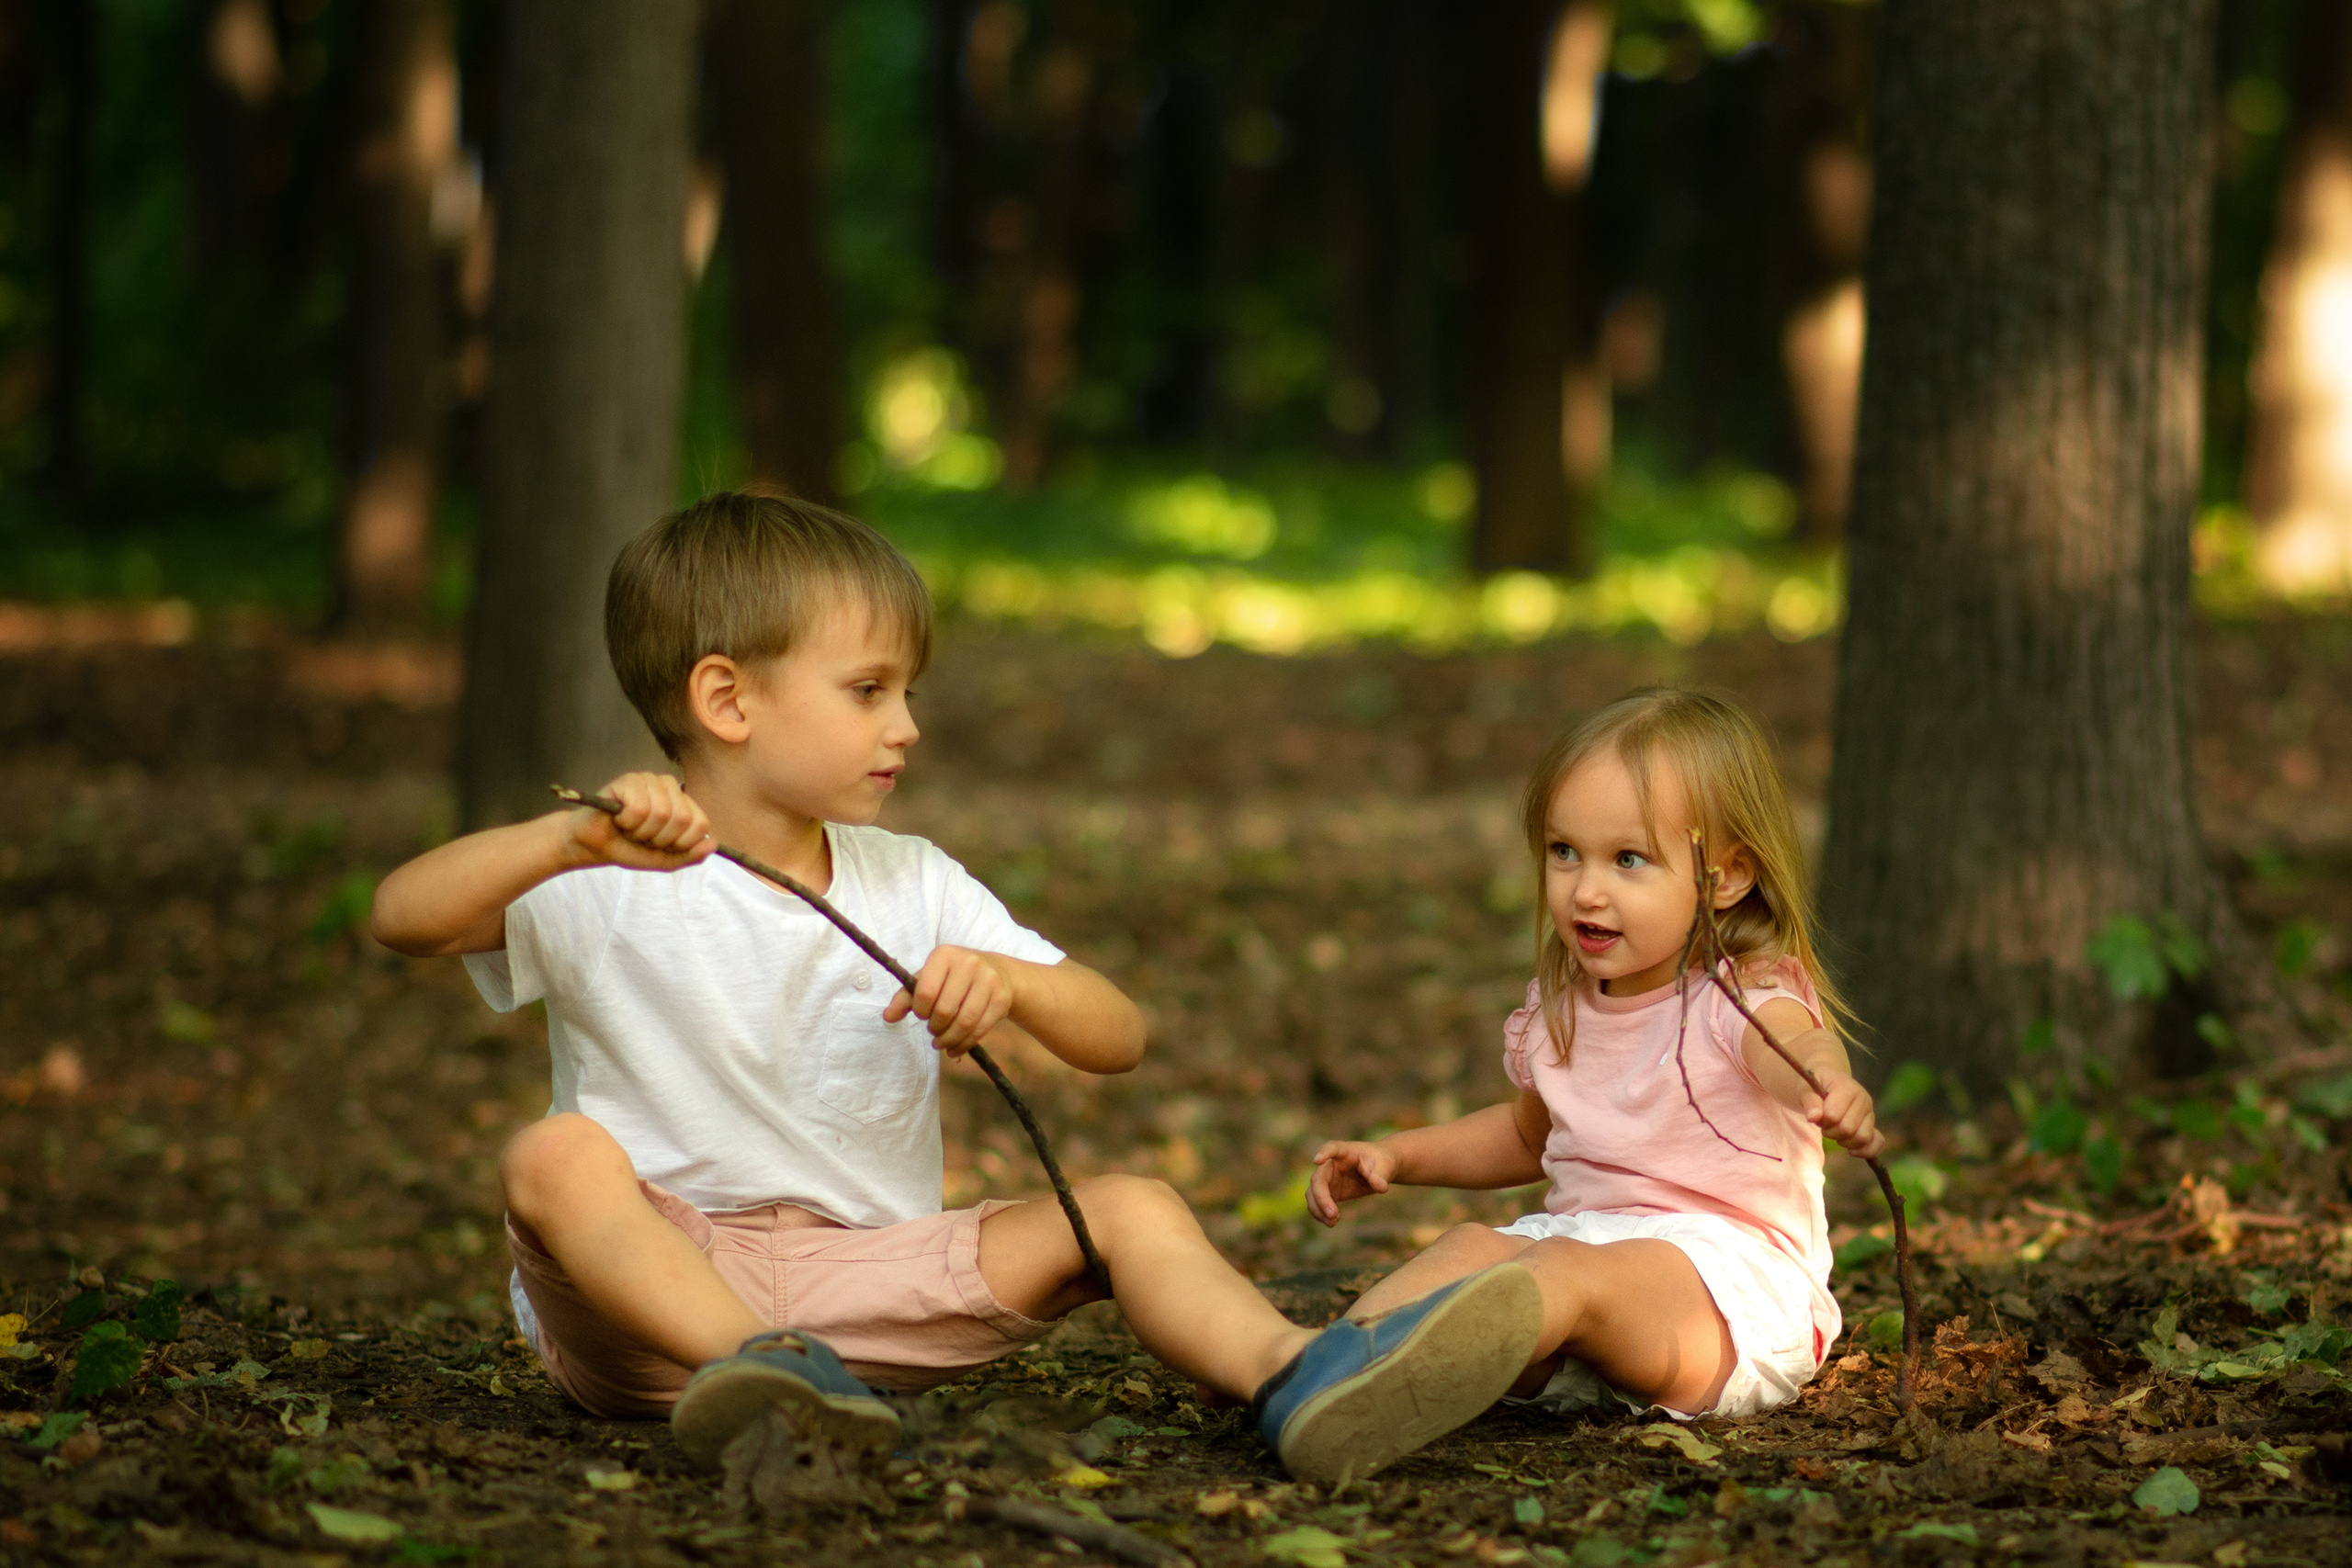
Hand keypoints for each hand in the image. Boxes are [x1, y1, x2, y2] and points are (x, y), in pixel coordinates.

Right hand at [567, 772, 713, 871]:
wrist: (596, 846)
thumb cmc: (631, 848)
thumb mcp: (666, 859)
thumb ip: (691, 855)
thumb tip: (713, 844)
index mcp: (684, 804)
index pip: (700, 824)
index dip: (680, 843)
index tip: (662, 846)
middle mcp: (670, 787)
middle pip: (681, 818)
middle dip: (659, 838)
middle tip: (642, 837)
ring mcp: (650, 780)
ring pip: (661, 813)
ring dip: (641, 832)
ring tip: (630, 828)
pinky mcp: (628, 780)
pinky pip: (639, 807)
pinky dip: (627, 822)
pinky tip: (619, 819)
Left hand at [887, 945, 1014, 1056]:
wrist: (998, 972)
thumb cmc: (953, 977)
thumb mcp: (929, 979)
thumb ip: (906, 997)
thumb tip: (887, 1018)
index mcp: (945, 955)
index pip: (925, 991)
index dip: (920, 1011)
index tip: (922, 1014)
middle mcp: (969, 963)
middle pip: (945, 1010)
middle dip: (935, 1027)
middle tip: (933, 1030)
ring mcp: (989, 980)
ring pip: (964, 1022)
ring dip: (948, 1039)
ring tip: (941, 1042)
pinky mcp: (1002, 999)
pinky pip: (980, 1030)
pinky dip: (964, 1045)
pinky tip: (954, 1048)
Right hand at [1307, 1140, 1397, 1225]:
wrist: (1380, 1169)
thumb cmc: (1381, 1162)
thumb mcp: (1384, 1166)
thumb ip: (1380, 1176)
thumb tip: (1381, 1188)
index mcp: (1344, 1151)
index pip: (1332, 1148)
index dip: (1324, 1153)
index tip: (1317, 1160)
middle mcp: (1331, 1164)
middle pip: (1318, 1179)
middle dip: (1321, 1197)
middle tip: (1332, 1214)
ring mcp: (1328, 1179)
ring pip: (1312, 1193)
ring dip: (1318, 1209)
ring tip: (1332, 1223)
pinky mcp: (1330, 1192)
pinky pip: (1318, 1203)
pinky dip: (1321, 1214)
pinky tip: (1332, 1222)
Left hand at [1805, 1069, 1883, 1158]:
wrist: (1826, 1082)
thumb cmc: (1814, 1085)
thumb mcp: (1805, 1088)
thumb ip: (1809, 1101)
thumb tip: (1813, 1117)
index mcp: (1847, 1087)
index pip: (1834, 1115)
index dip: (1822, 1120)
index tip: (1816, 1114)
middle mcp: (1863, 1099)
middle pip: (1848, 1129)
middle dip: (1830, 1132)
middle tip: (1823, 1124)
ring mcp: (1870, 1113)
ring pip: (1862, 1138)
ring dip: (1844, 1141)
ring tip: (1834, 1131)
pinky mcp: (1872, 1125)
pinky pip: (1878, 1143)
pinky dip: (1865, 1151)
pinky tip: (1851, 1151)